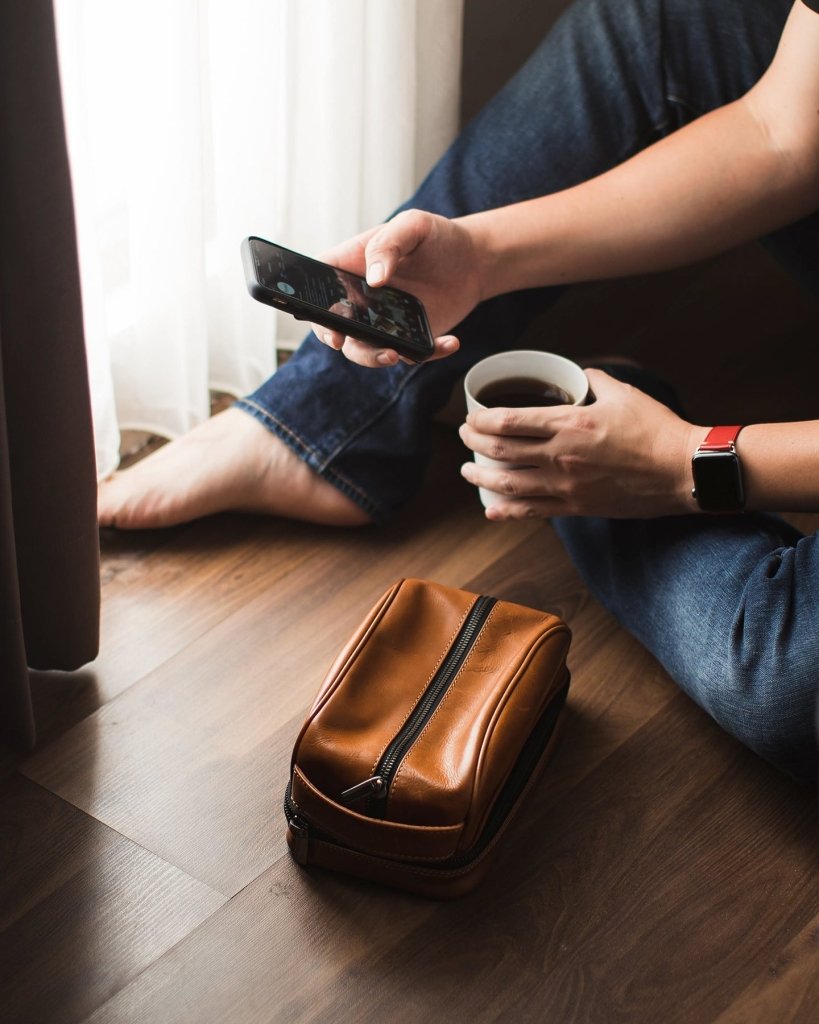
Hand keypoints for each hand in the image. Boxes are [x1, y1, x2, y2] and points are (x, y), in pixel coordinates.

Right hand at [311, 210, 482, 367]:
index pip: (319, 289)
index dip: (314, 309)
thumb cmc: (433, 236)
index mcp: (349, 268)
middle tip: (344, 341)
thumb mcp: (412, 225)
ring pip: (367, 350)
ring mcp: (382, 323)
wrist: (470, 258)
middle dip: (339, 340)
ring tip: (396, 353)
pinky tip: (449, 342)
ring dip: (376, 357)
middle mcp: (359, 300)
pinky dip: (428, 353)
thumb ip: (389, 243)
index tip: (327, 322)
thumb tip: (374, 278)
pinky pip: (411, 354)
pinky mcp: (409, 338)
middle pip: (337, 328)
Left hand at [458, 369, 702, 518]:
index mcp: (569, 423)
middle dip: (474, 443)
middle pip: (501, 451)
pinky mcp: (576, 506)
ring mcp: (566, 485)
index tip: (471, 417)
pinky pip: (532, 512)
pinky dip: (506, 511)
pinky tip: (491, 509)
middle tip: (464, 437)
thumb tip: (580, 375)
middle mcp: (560, 456)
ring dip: (482, 477)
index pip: (509, 421)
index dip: (482, 420)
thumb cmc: (656, 430)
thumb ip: (594, 381)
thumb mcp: (622, 393)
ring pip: (509, 484)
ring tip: (468, 471)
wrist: (682, 471)